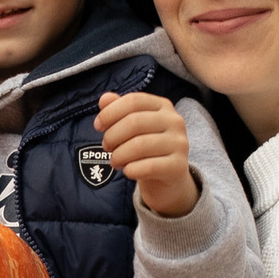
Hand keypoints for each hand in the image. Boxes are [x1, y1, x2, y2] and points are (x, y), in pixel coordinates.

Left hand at [94, 87, 198, 220]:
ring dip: (119, 155)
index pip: (133, 101)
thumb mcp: (133, 127)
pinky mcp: (178, 166)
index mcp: (163, 106)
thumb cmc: (146, 149)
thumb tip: (104, 99)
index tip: (98, 126)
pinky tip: (127, 171)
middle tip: (107, 147)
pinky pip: (148, 167)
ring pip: (140, 145)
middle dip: (112, 136)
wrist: (168, 178)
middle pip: (134, 122)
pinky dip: (131, 170)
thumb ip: (119, 110)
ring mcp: (179, 143)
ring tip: (115, 162)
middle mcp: (174, 121)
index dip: (110, 112)